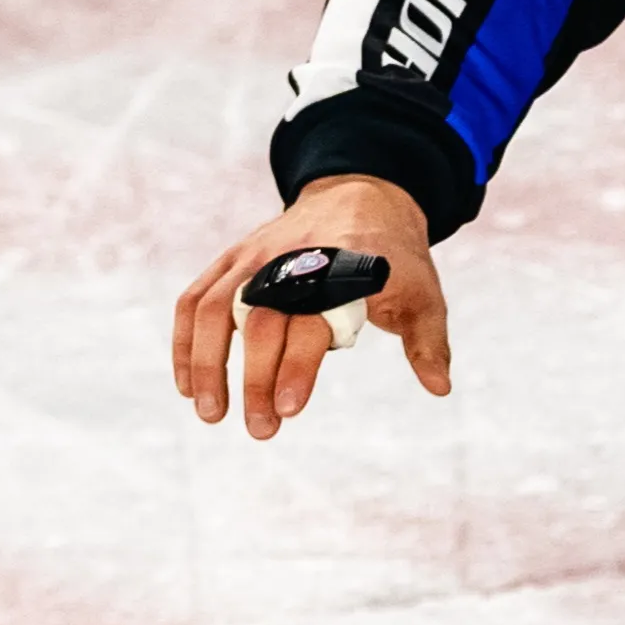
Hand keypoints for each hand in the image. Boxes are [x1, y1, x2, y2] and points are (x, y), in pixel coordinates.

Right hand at [171, 174, 447, 440]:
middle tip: (261, 430)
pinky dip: (184, 341)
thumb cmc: (392, 257)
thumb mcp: (422, 294)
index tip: (289, 411)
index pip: (308, 324)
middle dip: (254, 381)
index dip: (297, 368)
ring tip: (210, 414)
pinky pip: (194, 299)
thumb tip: (439, 388)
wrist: (360, 195)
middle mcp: (289, 263)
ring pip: (213, 310)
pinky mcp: (233, 259)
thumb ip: (427, 342)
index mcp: (336, 273)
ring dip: (206, 364)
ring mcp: (254, 258)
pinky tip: (188, 384)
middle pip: (258, 323)